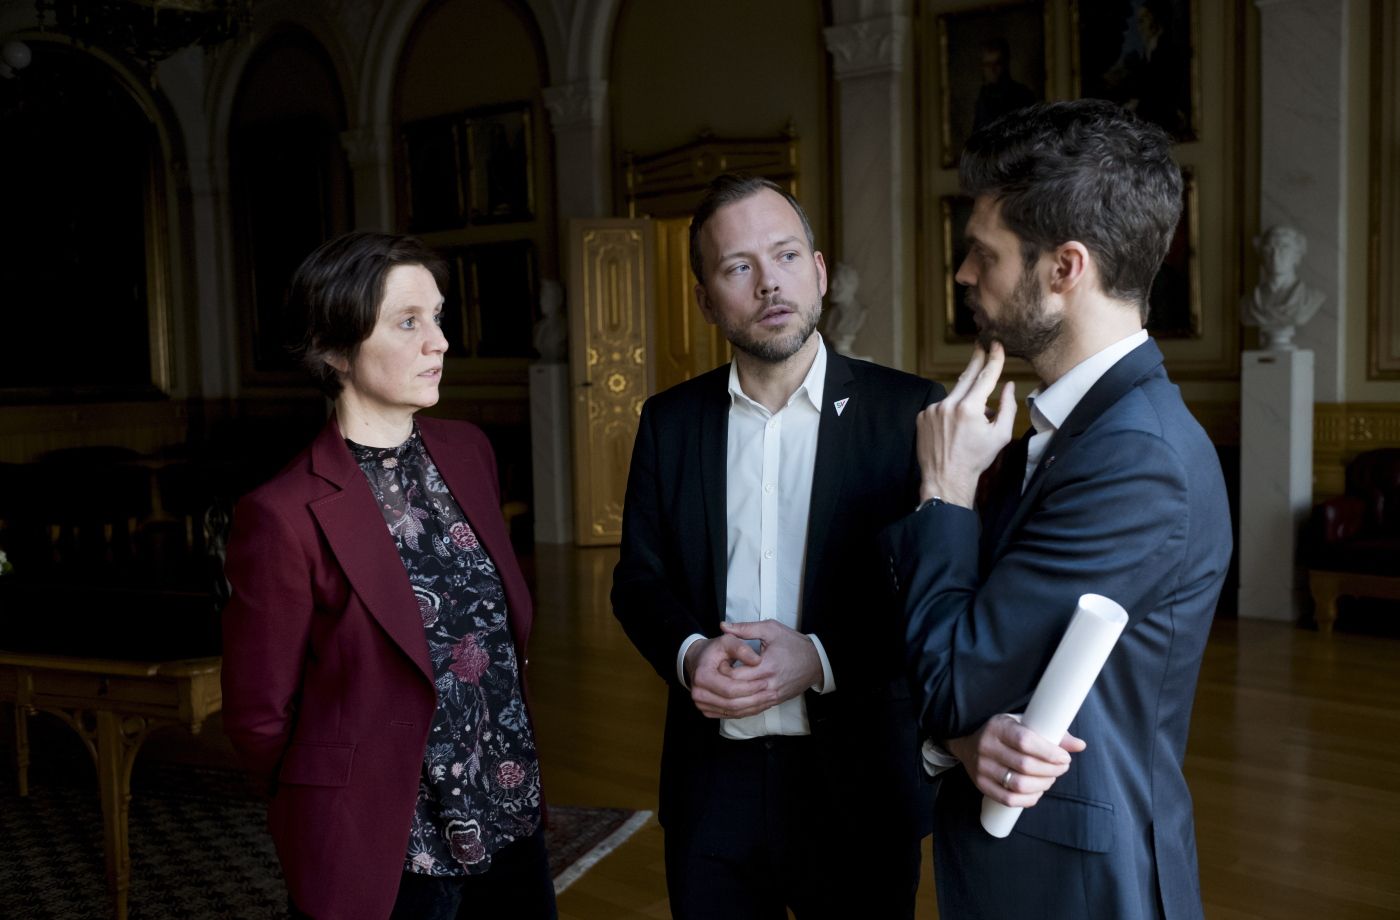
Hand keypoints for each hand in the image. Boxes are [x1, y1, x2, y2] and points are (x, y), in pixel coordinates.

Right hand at [686, 634, 768, 718]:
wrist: (698, 659)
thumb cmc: (715, 649)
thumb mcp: (727, 641)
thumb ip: (742, 649)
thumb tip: (757, 661)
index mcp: (702, 676)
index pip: (730, 688)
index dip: (749, 687)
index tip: (765, 682)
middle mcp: (698, 694)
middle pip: (731, 703)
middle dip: (754, 700)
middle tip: (773, 694)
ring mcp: (702, 704)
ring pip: (733, 712)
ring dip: (753, 708)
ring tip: (770, 700)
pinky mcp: (708, 711)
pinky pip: (730, 714)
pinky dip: (747, 711)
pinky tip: (761, 704)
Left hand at [719, 620, 823, 710]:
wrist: (816, 662)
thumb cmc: (793, 644)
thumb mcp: (771, 629)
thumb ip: (745, 628)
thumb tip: (723, 626)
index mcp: (767, 666)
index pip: (735, 675)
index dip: (721, 670)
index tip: (715, 662)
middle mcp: (769, 685)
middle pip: (736, 693)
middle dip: (721, 686)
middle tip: (711, 678)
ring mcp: (772, 696)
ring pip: (743, 705)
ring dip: (726, 700)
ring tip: (716, 690)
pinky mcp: (775, 701)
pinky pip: (752, 709)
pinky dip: (738, 708)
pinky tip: (727, 703)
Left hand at [916, 342, 1016, 506]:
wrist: (946, 479)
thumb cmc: (976, 460)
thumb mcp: (1000, 436)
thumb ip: (1008, 407)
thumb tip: (1009, 386)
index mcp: (969, 408)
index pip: (985, 376)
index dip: (993, 359)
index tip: (996, 345)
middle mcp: (948, 405)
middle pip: (966, 377)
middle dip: (976, 361)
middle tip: (981, 346)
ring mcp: (932, 410)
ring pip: (954, 395)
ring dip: (964, 400)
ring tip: (969, 423)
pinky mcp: (922, 416)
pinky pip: (940, 407)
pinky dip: (949, 411)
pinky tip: (953, 429)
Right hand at [946, 713, 1085, 807]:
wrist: (967, 741)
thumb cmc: (1003, 732)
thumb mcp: (1023, 723)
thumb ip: (1051, 733)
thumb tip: (1080, 745)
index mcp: (998, 727)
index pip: (1025, 741)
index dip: (1049, 753)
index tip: (1064, 757)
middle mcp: (986, 747)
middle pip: (1025, 766)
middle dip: (1051, 770)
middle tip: (1062, 768)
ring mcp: (982, 768)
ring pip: (1019, 785)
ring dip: (1042, 785)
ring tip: (1050, 778)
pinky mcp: (981, 784)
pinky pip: (1008, 799)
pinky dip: (1029, 799)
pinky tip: (1037, 791)